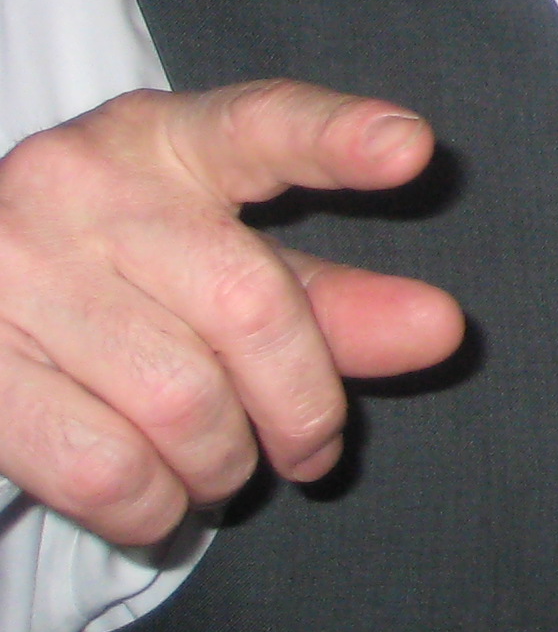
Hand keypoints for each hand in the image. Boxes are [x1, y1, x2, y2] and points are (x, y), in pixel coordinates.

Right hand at [0, 82, 462, 543]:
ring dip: (226, 464)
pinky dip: (156, 506)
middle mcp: (80, 187)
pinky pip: (105, 468)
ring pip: (180, 402)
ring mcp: (10, 274)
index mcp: (163, 141)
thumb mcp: (218, 261)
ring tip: (225, 466)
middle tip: (312, 448)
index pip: (259, 125)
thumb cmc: (121, 276)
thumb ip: (330, 297)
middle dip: (304, 405)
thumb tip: (440, 331)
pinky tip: (162, 499)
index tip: (408, 148)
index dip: (337, 138)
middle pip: (249, 305)